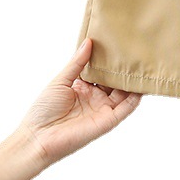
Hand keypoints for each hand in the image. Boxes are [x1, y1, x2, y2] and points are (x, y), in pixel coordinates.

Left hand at [16, 37, 141, 167]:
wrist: (37, 138)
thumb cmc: (43, 110)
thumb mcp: (60, 80)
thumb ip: (77, 63)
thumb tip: (89, 41)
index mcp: (83, 88)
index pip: (101, 71)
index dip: (109, 59)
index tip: (118, 43)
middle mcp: (95, 98)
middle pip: (114, 80)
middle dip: (123, 67)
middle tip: (135, 50)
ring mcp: (102, 109)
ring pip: (124, 92)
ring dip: (132, 80)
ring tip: (143, 63)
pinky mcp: (107, 121)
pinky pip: (126, 108)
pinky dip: (136, 96)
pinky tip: (142, 84)